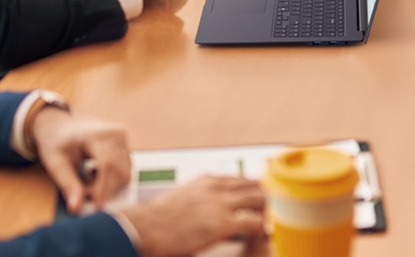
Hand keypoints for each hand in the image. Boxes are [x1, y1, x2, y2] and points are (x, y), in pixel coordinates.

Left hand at [30, 107, 131, 214]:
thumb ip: (68, 185)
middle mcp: (116, 133)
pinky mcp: (125, 143)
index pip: (108, 165)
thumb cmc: (55, 142)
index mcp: (97, 134)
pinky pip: (124, 169)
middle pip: (120, 172)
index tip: (96, 208)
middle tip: (83, 193)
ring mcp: (123, 137)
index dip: (104, 189)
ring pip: (124, 173)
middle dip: (105, 189)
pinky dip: (110, 179)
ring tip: (86, 181)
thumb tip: (77, 209)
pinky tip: (93, 174)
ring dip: (108, 185)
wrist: (60, 124)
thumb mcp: (55, 164)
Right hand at [117, 175, 265, 256]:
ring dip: (267, 212)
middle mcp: (218, 187)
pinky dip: (262, 229)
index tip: (261, 199)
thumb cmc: (157, 219)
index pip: (242, 179)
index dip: (255, 190)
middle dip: (266, 199)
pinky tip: (260, 236)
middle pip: (256, 185)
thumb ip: (199, 198)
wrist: (144, 229)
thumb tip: (206, 207)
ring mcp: (222, 203)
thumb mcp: (182, 198)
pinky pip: (255, 222)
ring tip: (268, 223)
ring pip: (261, 199)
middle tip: (270, 212)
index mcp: (208, 180)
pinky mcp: (223, 223)